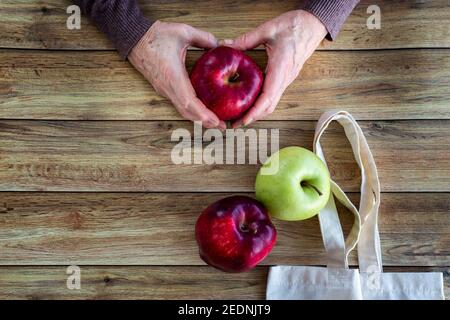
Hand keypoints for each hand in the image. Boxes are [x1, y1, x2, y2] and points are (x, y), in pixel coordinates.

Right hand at [129, 21, 225, 128]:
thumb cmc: (155, 36)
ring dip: (198, 118)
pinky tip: (202, 111)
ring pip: (182, 110)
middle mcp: (168, 87)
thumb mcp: (183, 32)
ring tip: (214, 122)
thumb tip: (219, 44)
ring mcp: (164, 89)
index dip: (202, 113)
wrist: (134, 38)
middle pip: (187, 112)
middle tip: (222, 126)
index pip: (188, 101)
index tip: (214, 120)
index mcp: (173, 76)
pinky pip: (179, 104)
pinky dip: (192, 111)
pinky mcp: (163, 88)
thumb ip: (204, 38)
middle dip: (205, 121)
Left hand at [224, 10, 326, 127]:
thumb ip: (245, 39)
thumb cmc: (294, 26)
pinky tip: (250, 103)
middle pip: (269, 106)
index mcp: (280, 68)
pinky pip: (273, 95)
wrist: (313, 25)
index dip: (254, 112)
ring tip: (240, 117)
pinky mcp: (286, 78)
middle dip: (253, 118)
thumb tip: (225, 44)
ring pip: (272, 103)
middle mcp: (285, 78)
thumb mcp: (268, 29)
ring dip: (257, 113)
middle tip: (235, 123)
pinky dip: (262, 104)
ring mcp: (287, 79)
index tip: (243, 120)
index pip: (267, 97)